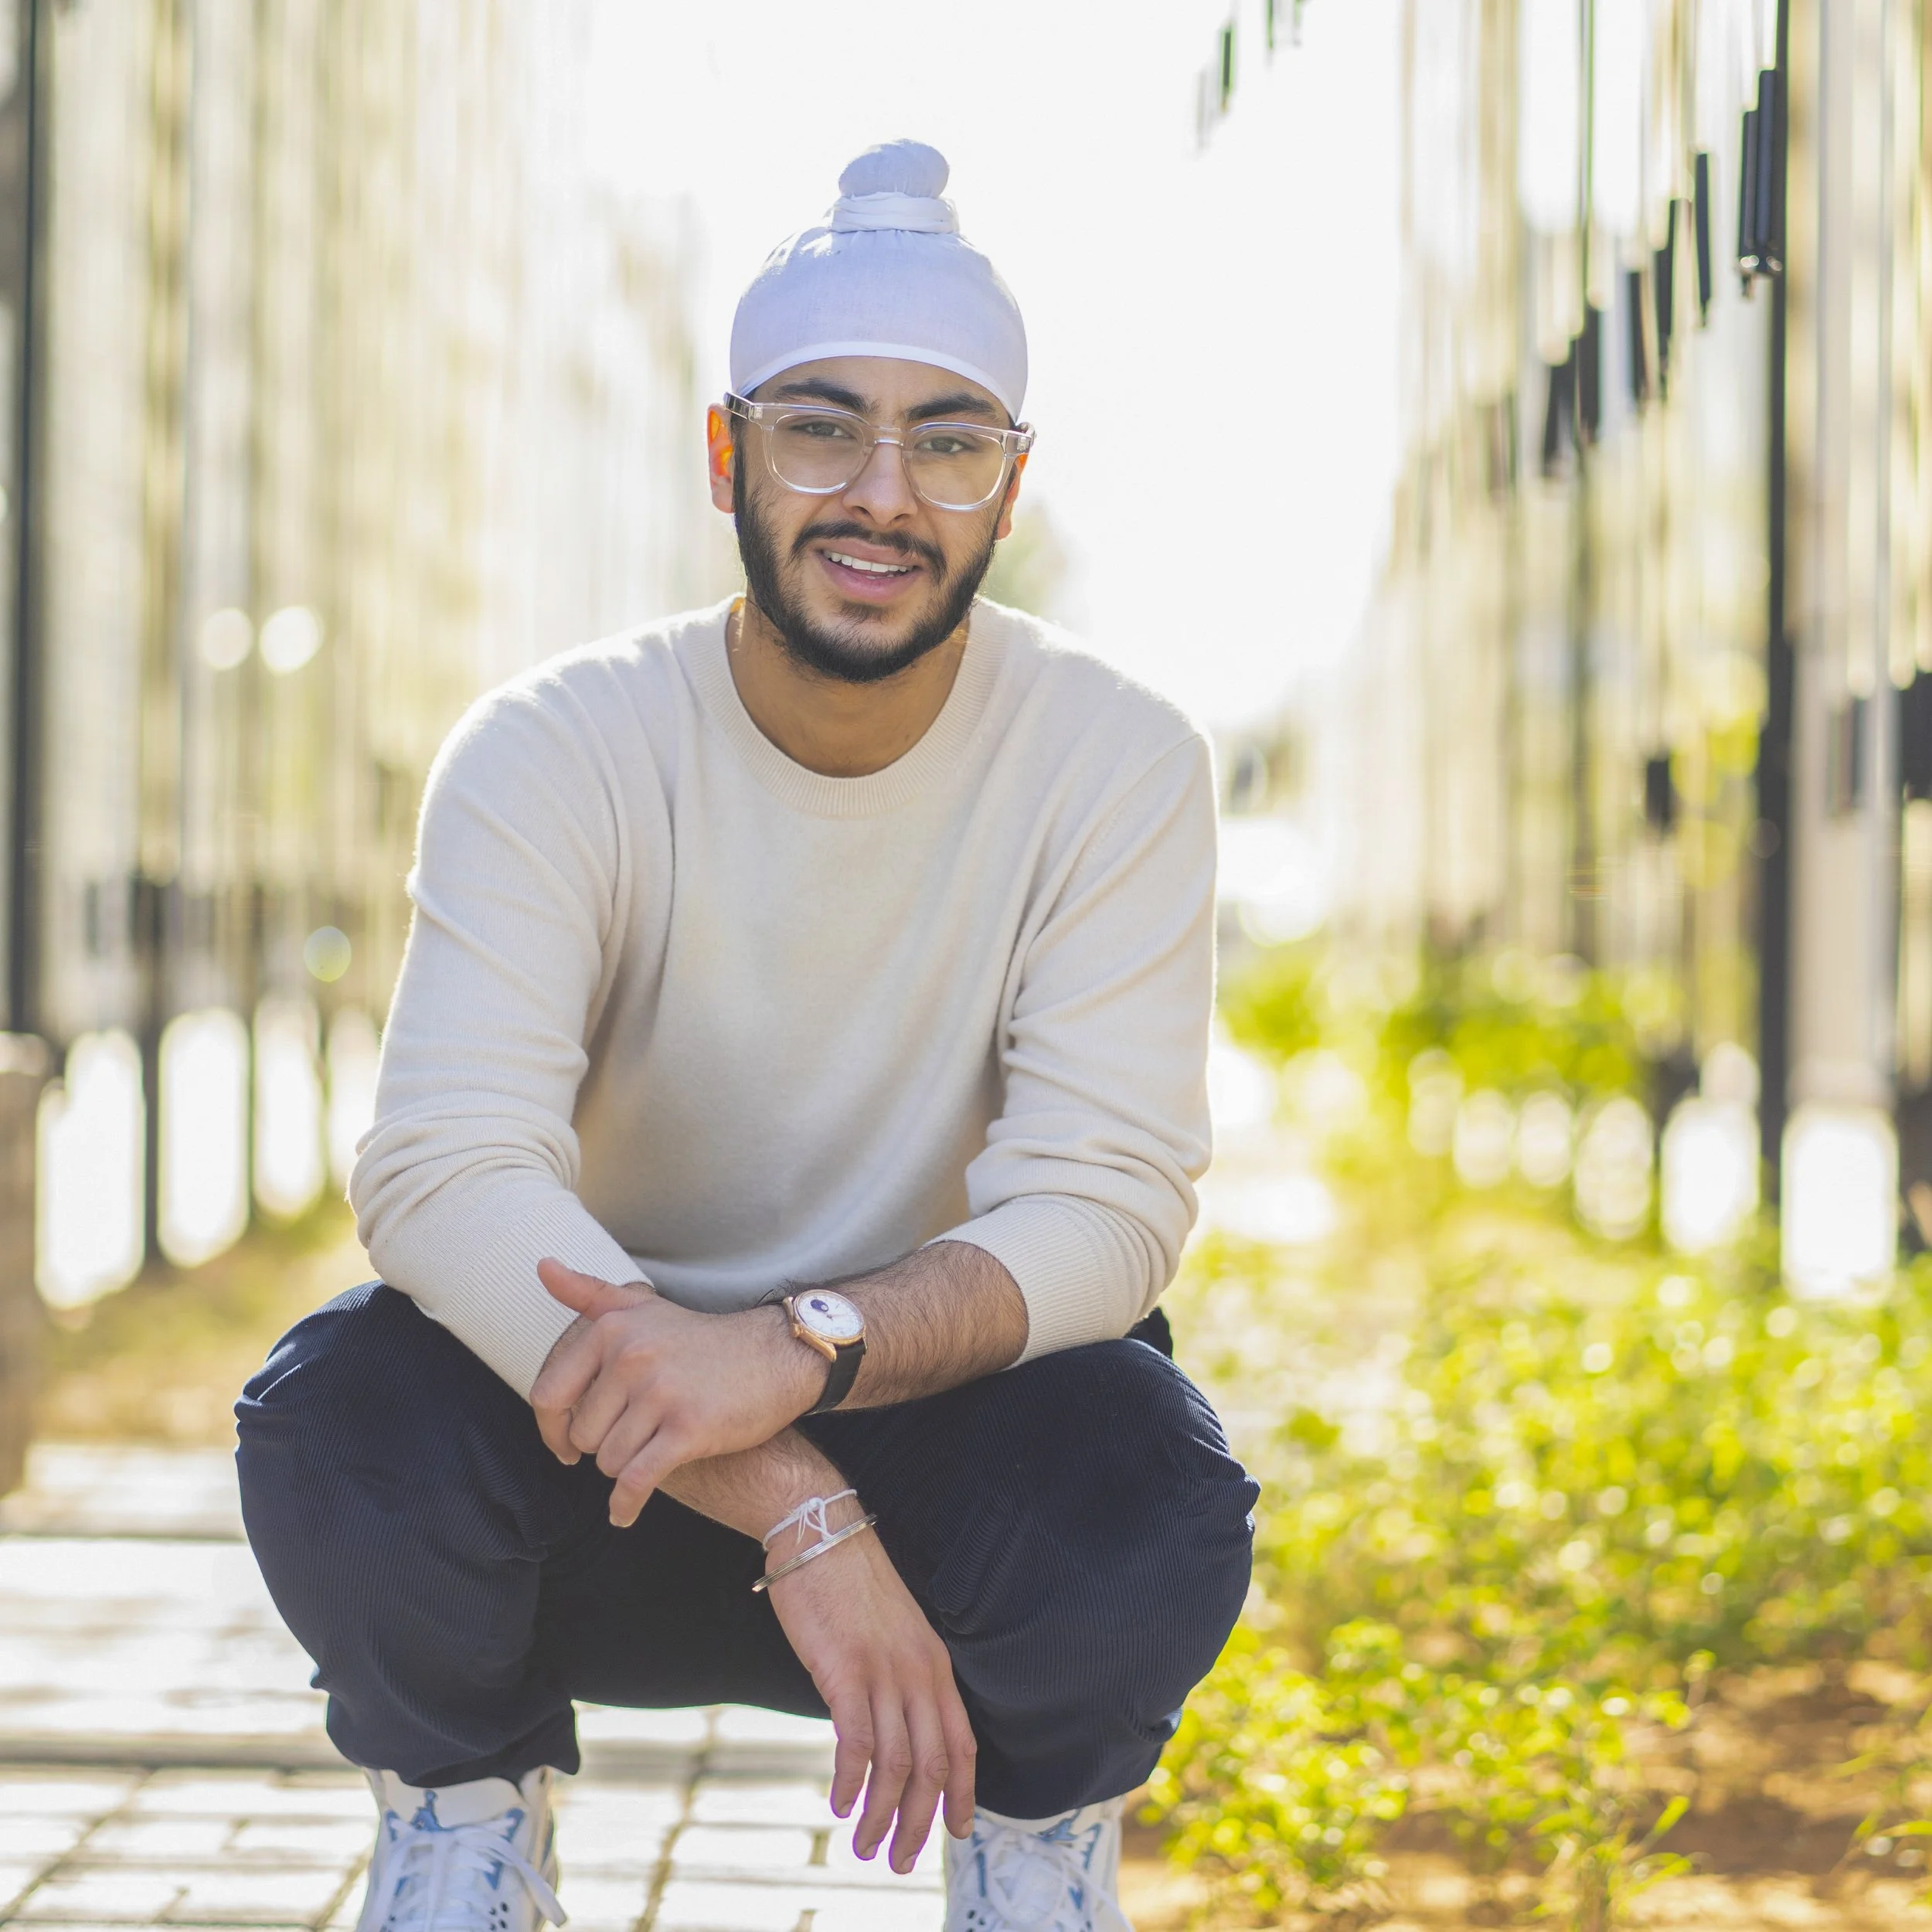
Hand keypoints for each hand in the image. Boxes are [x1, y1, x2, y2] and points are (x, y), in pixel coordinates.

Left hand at [531, 1261, 819, 1524]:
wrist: (776, 1357)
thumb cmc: (702, 1340)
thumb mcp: (644, 1307)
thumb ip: (589, 1293)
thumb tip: (542, 1266)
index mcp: (613, 1329)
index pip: (550, 1395)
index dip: (552, 1429)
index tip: (565, 1446)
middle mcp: (632, 1357)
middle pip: (583, 1435)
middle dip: (603, 1446)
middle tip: (633, 1439)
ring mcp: (660, 1393)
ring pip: (609, 1460)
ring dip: (624, 1468)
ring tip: (650, 1453)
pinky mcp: (688, 1428)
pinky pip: (637, 1480)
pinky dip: (626, 1504)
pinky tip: (624, 1514)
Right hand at [765, 1502, 976, 1872]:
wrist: (820, 1533)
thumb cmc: (849, 1584)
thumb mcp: (892, 1633)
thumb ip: (900, 1678)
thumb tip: (891, 1731)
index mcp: (935, 1664)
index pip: (963, 1744)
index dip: (964, 1795)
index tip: (957, 1832)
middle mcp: (919, 1672)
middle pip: (932, 1766)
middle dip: (919, 1822)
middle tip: (900, 1860)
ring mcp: (884, 1671)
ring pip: (896, 1763)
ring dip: (881, 1814)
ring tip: (865, 1846)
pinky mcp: (845, 1669)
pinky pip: (857, 1740)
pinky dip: (852, 1779)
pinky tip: (840, 1803)